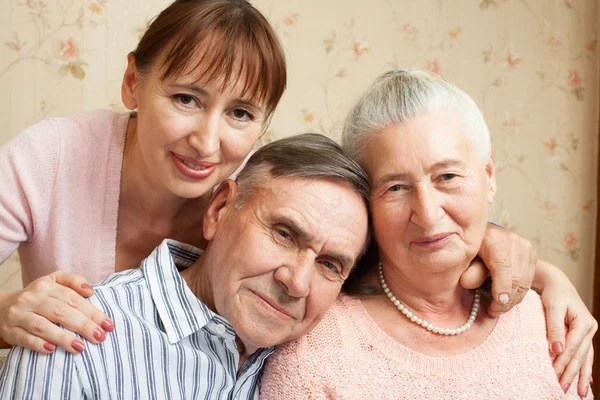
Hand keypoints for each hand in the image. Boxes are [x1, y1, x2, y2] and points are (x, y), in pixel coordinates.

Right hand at [0, 271, 114, 353]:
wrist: (1, 307)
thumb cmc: (37, 296)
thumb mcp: (53, 281)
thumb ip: (73, 281)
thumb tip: (91, 291)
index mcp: (46, 285)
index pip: (73, 299)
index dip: (92, 312)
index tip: (108, 324)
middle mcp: (32, 298)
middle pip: (61, 311)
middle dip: (83, 325)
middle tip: (100, 337)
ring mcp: (19, 314)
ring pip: (42, 326)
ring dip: (63, 337)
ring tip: (80, 347)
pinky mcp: (9, 330)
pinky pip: (24, 338)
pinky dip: (38, 344)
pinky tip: (51, 350)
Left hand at [461, 223, 536, 315]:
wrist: (486, 237)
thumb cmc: (472, 250)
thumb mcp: (467, 259)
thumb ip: (470, 270)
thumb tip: (466, 282)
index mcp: (493, 238)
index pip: (502, 265)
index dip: (502, 286)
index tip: (497, 303)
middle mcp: (512, 240)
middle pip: (516, 277)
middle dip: (506, 300)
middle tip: (493, 311)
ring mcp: (525, 247)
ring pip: (524, 282)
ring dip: (512, 300)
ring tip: (498, 308)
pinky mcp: (532, 255)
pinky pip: (529, 281)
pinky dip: (518, 294)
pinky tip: (506, 299)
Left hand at [536, 260, 595, 396]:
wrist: (555, 281)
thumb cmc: (552, 293)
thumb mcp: (552, 308)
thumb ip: (554, 329)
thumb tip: (556, 351)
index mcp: (584, 323)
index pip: (572, 348)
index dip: (563, 363)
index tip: (554, 375)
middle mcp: (589, 329)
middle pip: (580, 356)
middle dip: (571, 374)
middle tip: (562, 389)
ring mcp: (588, 332)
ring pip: (585, 358)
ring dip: (581, 376)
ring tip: (581, 393)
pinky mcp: (583, 334)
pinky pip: (585, 354)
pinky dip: (585, 367)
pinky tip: (586, 381)